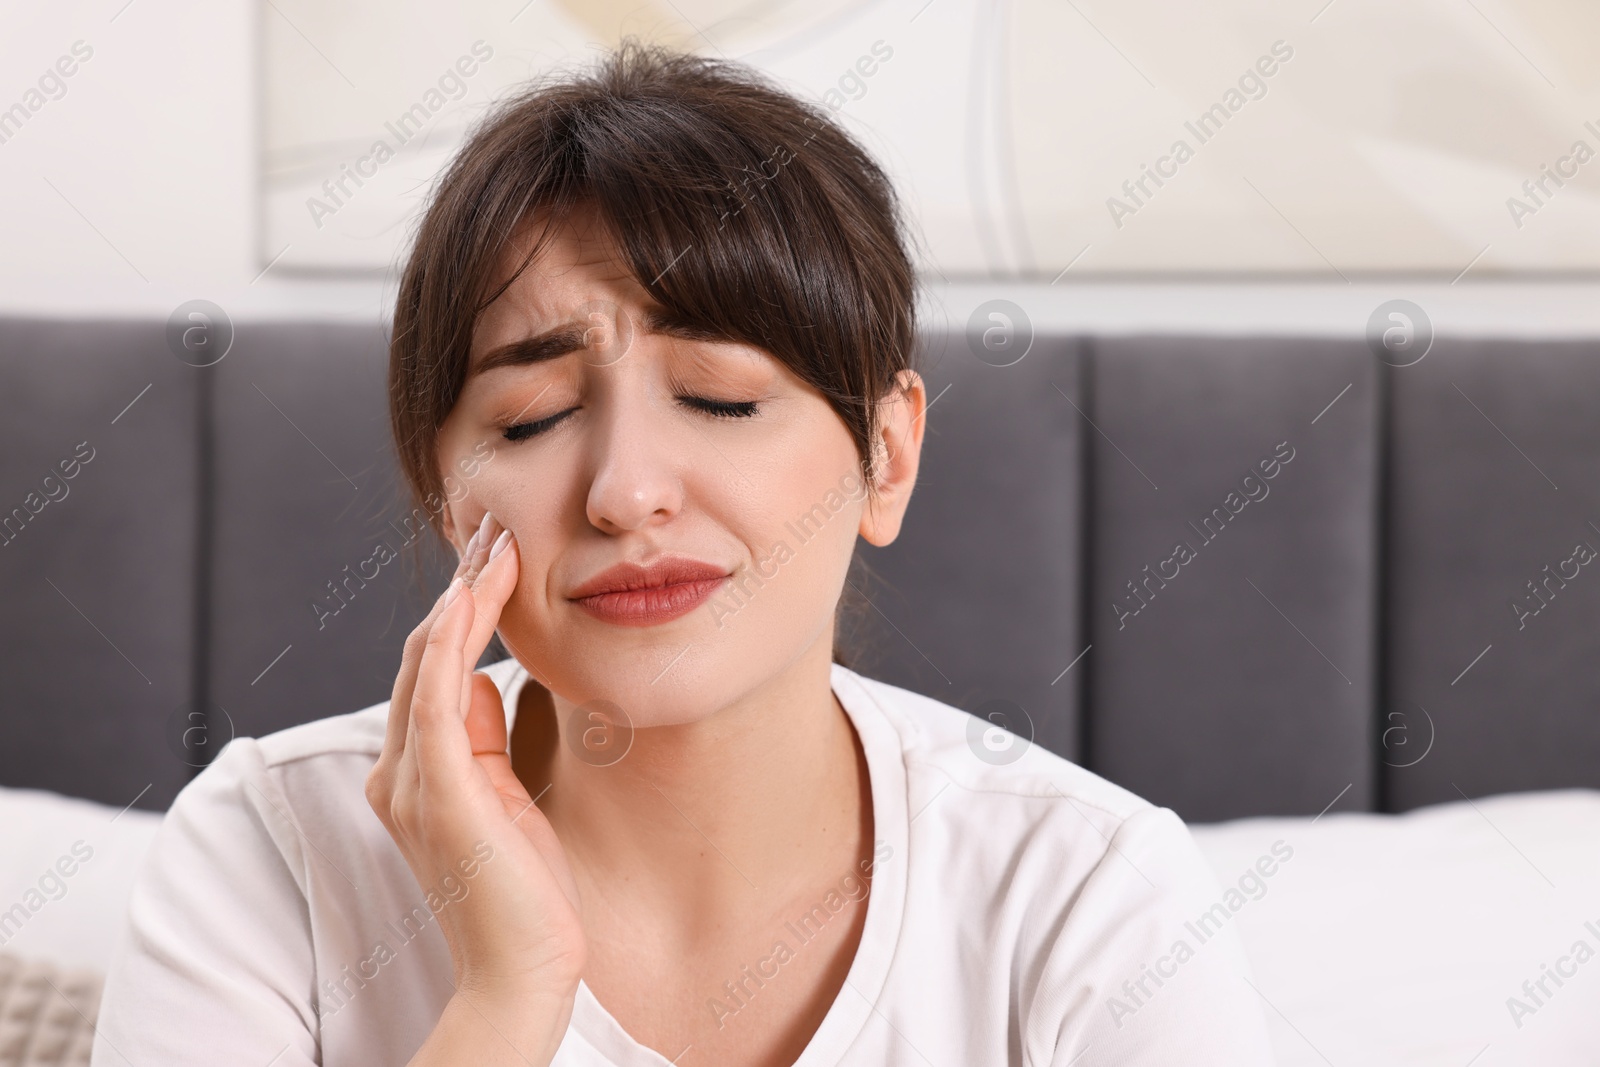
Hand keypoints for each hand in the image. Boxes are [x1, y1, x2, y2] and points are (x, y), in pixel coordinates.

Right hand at [365, 512, 584, 1062]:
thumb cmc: (525, 890)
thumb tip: (486, 682)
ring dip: (460, 596)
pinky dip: (450, 640)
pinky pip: (436, 697)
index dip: (460, 608)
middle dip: (460, 587)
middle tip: (493, 527)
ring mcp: (411, 782)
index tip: (496, 557)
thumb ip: (485, 740)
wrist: (523, 969)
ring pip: (425, 662)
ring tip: (494, 542)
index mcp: (414, 773)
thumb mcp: (506, 797)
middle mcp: (398, 772)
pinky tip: (473, 595)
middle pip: (421, 654)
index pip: (430, 668)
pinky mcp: (439, 793)